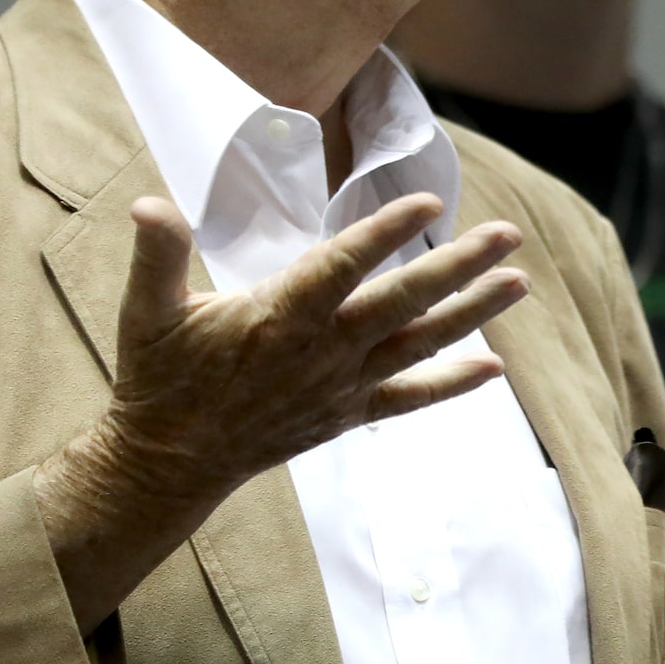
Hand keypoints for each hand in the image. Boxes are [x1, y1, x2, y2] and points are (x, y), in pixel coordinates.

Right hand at [38, 192, 526, 624]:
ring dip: (472, 313)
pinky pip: (409, 398)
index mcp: (278, 317)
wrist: (171, 461)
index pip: (343, 265)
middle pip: (403, 302)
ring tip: (518, 282)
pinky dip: (452, 385)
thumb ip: (156, 255)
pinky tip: (493, 368)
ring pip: (419, 344)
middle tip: (507, 234)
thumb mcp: (147, 312)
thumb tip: (149, 205)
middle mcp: (322, 352)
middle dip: (458, 266)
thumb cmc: (160, 378)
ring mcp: (341, 386)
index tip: (428, 202)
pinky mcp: (347, 414)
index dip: (385, 233)